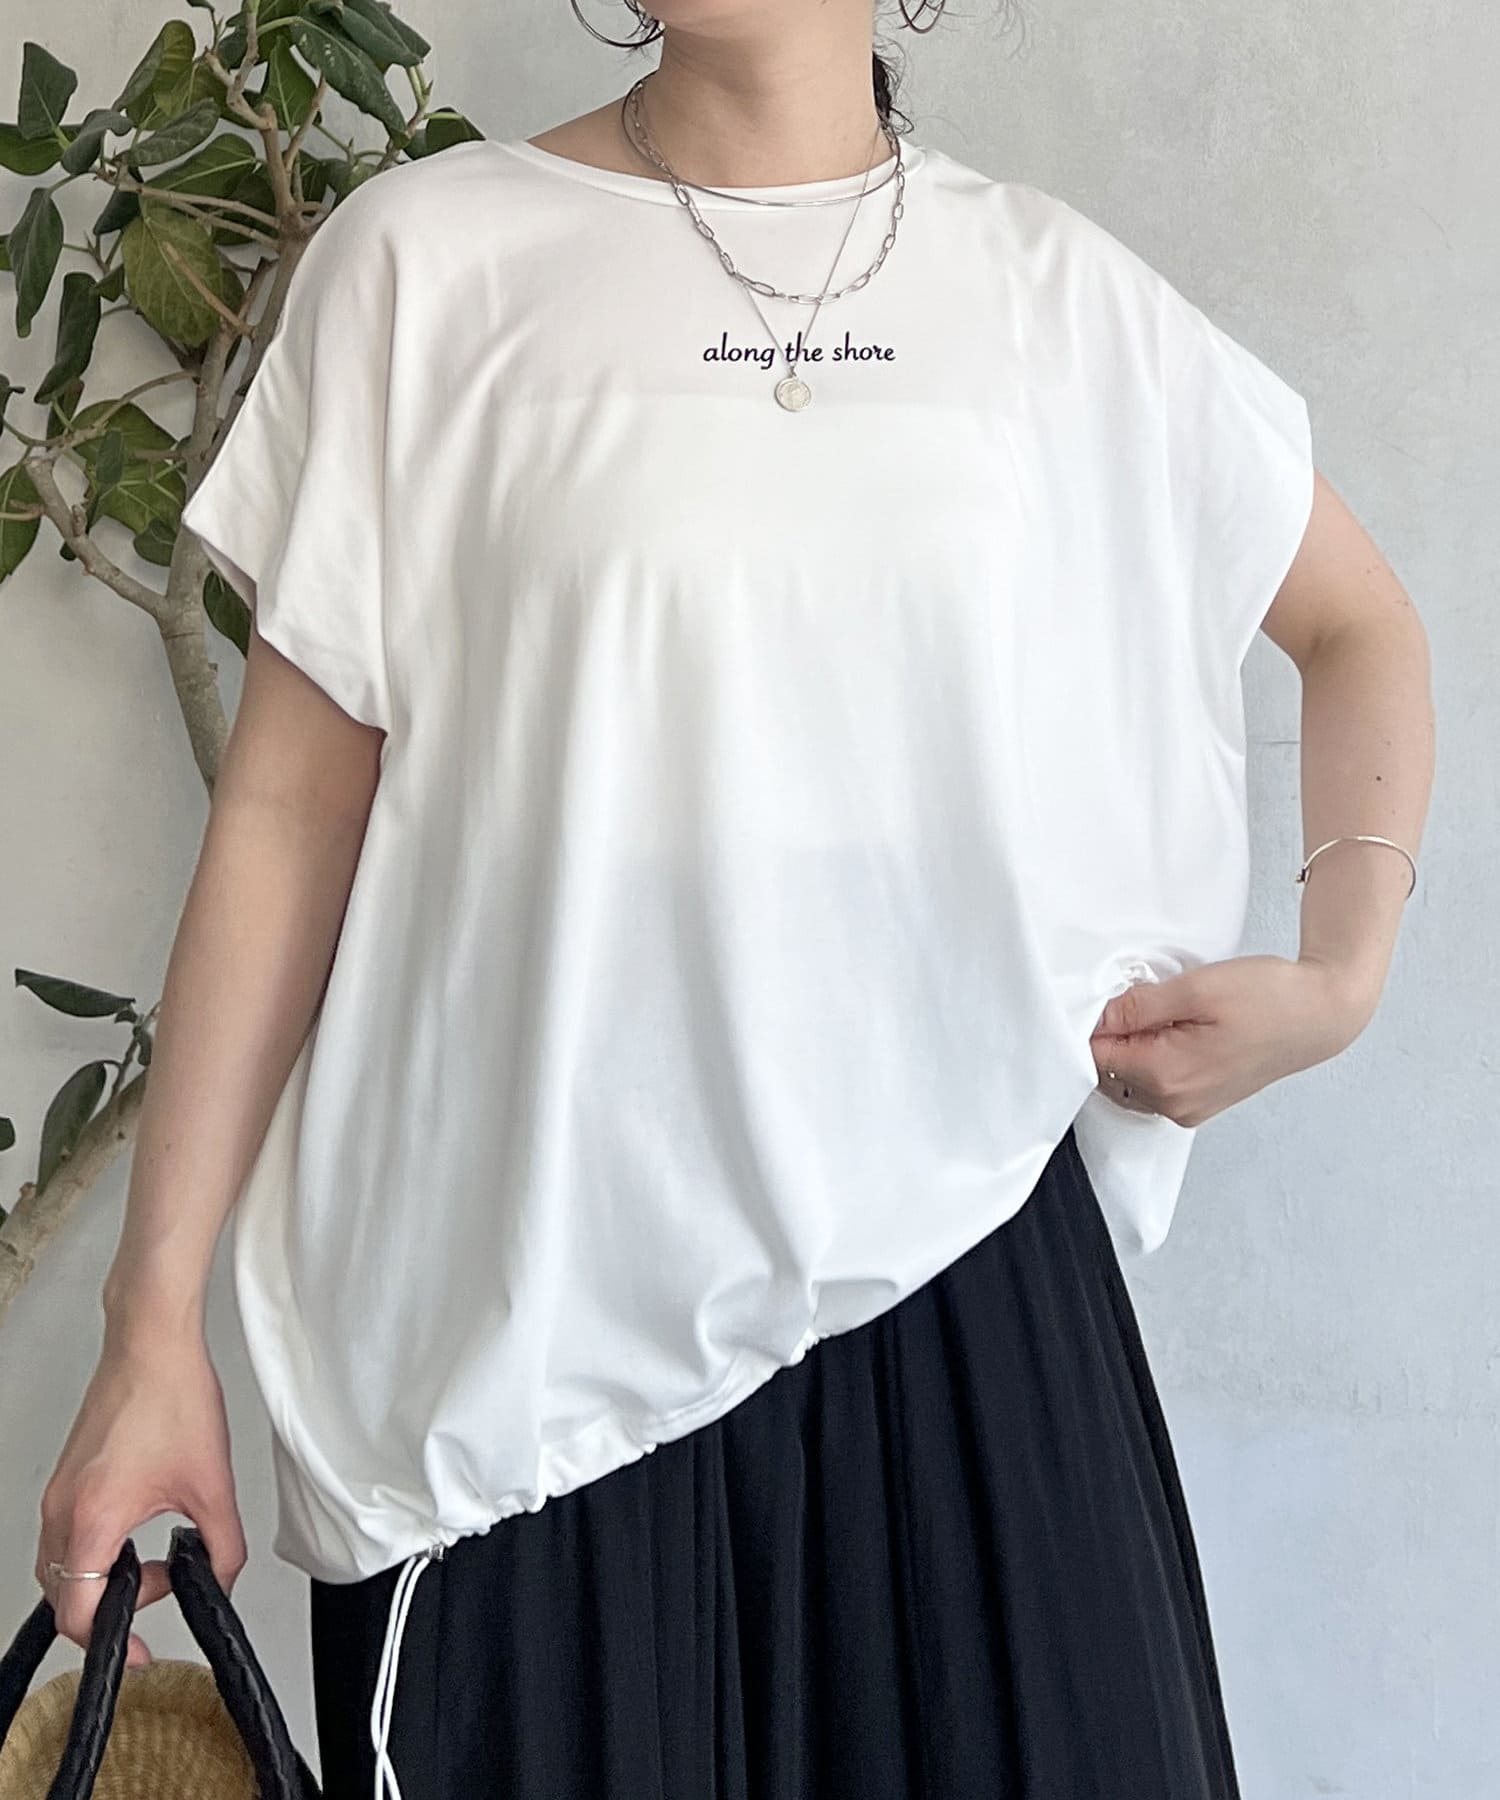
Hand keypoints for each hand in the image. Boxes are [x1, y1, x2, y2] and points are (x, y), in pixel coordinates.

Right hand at [36, 1325, 246, 1669]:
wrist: (151, 1344)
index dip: (109, 1642)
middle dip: (112, 1609)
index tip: (139, 1648)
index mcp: (94, 1518)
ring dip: (104, 1578)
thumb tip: (219, 1580)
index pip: (78, 1613)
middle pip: (64, 1596)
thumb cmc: (172, 1397)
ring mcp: (59, 1493)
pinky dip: (95, 1550)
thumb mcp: (213, 1484)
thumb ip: (221, 1546)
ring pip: (61, 1568)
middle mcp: (64, 1509)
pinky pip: (65, 1536)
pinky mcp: (65, 1478)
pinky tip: (136, 1534)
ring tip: (153, 1563)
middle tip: (160, 1592)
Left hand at [1089, 953, 1375, 1127]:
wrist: (1320, 1015)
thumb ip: (1137, 1007)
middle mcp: (1174, 1104)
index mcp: (1166, 1077)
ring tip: (1170, 1016)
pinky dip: (1153, 1060)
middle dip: (1115, 1036)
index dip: (1095, 1023)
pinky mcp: (1199, 1105)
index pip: (1093, 1056)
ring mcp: (1187, 1109)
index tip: (1114, 1000)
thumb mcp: (1195, 988)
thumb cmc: (1268, 998)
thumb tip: (1097, 1017)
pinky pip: (1154, 1086)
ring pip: (1128, 1080)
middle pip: (1107, 1070)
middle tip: (1148, 1002)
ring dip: (1134, 1048)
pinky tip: (1178, 1032)